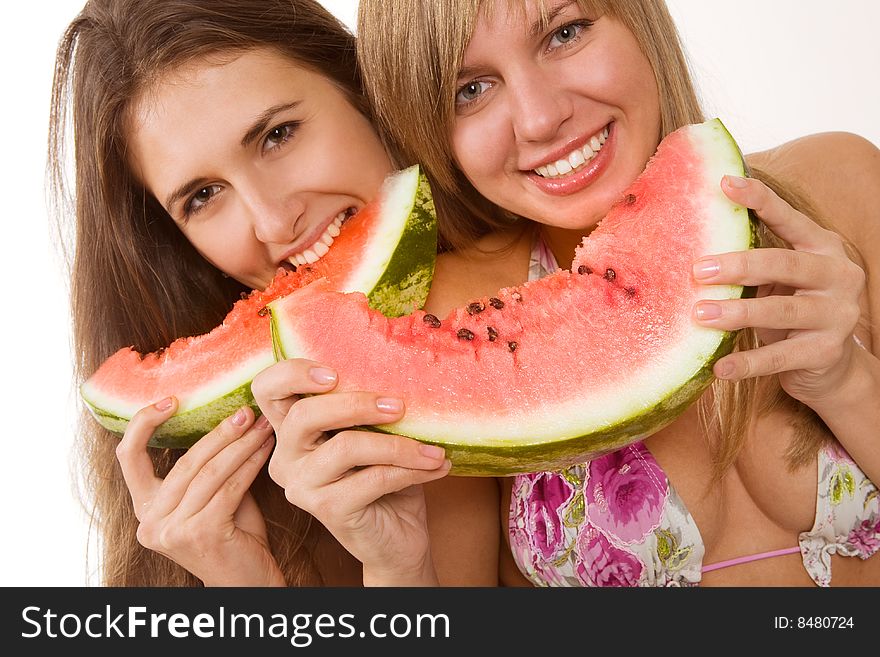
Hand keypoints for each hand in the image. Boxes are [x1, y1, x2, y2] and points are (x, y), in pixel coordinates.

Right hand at [116, 398, 282, 585]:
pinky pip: (229, 487)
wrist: (249, 582)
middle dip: (220, 432)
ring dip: (240, 444)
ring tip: (262, 425)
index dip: (143, 424)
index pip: (128, 457)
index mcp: (145, 508)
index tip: (171, 399)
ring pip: (209, 472)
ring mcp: (171, 530)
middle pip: (184, 461)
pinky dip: (250, 464)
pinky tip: (266, 449)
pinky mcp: (199, 534)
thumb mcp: (212, 497)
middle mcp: (149, 521)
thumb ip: (209, 467)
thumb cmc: (234, 535)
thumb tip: (228, 416)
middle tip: (246, 411)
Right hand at [252, 359, 450, 585]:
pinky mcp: (327, 510)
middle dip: (356, 403)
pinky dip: (409, 469)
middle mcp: (286, 458)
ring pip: (345, 446)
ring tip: (431, 449)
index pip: (268, 390)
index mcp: (291, 431)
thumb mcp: (374, 435)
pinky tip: (435, 467)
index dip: (293, 373)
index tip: (334, 373)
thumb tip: (397, 377)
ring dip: (397, 444)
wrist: (397, 540)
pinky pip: (373, 477)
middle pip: (305, 414)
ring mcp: (302, 486)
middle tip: (399, 406)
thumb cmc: (385, 480)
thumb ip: (368, 409)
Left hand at [691, 175, 865, 404]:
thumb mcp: (778, 279)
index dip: (759, 200)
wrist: (831, 364)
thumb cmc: (791, 308)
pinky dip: (746, 363)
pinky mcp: (826, 352)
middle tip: (698, 270)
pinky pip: (779, 357)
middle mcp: (838, 275)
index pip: (790, 218)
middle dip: (738, 266)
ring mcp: (836, 315)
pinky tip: (719, 368)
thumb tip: (691, 243)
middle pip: (784, 264)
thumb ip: (753, 259)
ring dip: (736, 313)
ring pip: (780, 311)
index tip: (724, 183)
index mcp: (824, 247)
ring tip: (699, 314)